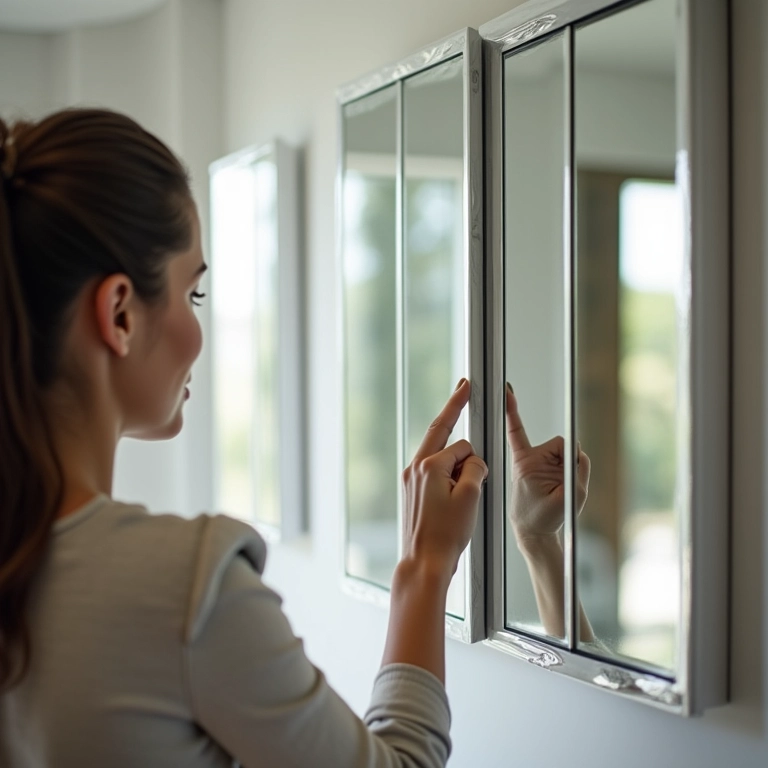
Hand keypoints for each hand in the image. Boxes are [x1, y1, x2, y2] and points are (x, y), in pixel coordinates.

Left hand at [401, 378, 487, 575]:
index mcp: (429, 467)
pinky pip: (431, 471)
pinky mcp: (409, 491)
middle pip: (439, 431)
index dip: (476, 458)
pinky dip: (446, 475)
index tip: (471, 392)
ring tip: (464, 490)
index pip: (462, 446)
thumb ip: (474, 468)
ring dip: (454, 462)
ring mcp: (409, 479)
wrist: (424, 562)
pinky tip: (454, 491)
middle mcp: (414, 468)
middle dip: (453, 408)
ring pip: (437, 455)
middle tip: (463, 386)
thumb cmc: (447, 535)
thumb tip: (473, 459)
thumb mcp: (471, 497)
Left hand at [506, 384, 589, 547]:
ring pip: (566, 451)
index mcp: (525, 463)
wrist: (533, 531)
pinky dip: (542, 434)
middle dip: (571, 460)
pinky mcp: (539, 464)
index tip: (506, 390)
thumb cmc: (545, 517)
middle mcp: (529, 457)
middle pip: (562, 444)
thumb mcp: (570, 498)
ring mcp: (536, 460)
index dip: (513, 410)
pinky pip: (549, 447)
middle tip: (565, 484)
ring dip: (570, 466)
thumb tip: (579, 453)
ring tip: (560, 489)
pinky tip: (522, 404)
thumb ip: (579, 471)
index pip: (520, 431)